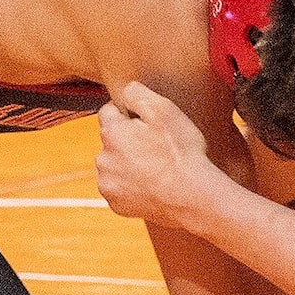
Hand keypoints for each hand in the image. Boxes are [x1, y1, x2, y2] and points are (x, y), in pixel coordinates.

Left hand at [96, 81, 215, 229]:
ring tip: (156, 167)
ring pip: (114, 164)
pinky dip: (131, 185)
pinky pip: (120, 187)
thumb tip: (125, 90)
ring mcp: (108, 184)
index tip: (149, 124)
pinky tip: (152, 184)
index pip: (109, 112)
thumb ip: (137, 93)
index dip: (130, 114)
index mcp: (111, 133)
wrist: (192, 197)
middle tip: (157, 146)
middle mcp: (103, 158)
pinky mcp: (116, 204)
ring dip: (128, 163)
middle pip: (112, 140)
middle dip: (128, 139)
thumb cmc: (180, 152)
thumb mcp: (164, 110)